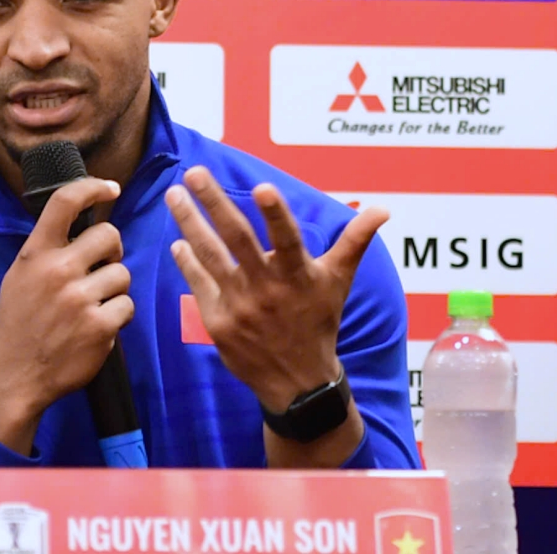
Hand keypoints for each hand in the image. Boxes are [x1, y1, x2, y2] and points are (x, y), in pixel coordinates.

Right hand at [0, 177, 131, 453]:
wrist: (16, 375)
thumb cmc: (20, 321)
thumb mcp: (21, 275)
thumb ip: (48, 249)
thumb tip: (83, 222)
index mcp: (36, 253)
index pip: (65, 202)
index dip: (92, 186)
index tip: (110, 188)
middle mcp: (58, 270)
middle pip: (109, 235)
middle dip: (111, 250)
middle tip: (101, 266)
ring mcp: (80, 299)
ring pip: (122, 273)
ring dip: (114, 288)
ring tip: (93, 304)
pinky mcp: (100, 327)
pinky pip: (127, 305)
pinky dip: (118, 316)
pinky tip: (98, 326)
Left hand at [165, 166, 387, 412]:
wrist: (298, 383)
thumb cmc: (319, 321)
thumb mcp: (338, 282)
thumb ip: (354, 241)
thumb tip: (383, 209)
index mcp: (298, 275)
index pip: (287, 239)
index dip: (276, 214)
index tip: (262, 186)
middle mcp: (267, 289)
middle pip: (237, 239)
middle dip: (214, 203)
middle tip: (194, 172)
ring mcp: (239, 306)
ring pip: (210, 256)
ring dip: (189, 223)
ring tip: (173, 194)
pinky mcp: (219, 322)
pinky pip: (199, 284)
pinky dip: (187, 261)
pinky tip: (177, 240)